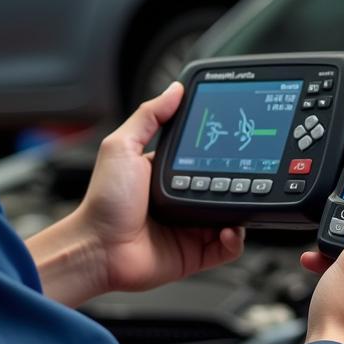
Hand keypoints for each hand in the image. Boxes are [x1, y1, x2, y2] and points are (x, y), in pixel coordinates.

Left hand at [26, 82, 244, 306]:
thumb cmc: (103, 201)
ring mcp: (190, 226)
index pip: (202, 155)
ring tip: (241, 200)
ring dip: (240, 207)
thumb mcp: (122, 147)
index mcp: (166, 172)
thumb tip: (174, 90)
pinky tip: (229, 230)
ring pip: (229, 214)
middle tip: (245, 170)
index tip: (233, 138)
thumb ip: (148, 117)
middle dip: (237, 177)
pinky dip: (235, 240)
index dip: (219, 148)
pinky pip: (227, 247)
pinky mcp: (195, 253)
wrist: (98, 248)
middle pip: (222, 184)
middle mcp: (181, 198)